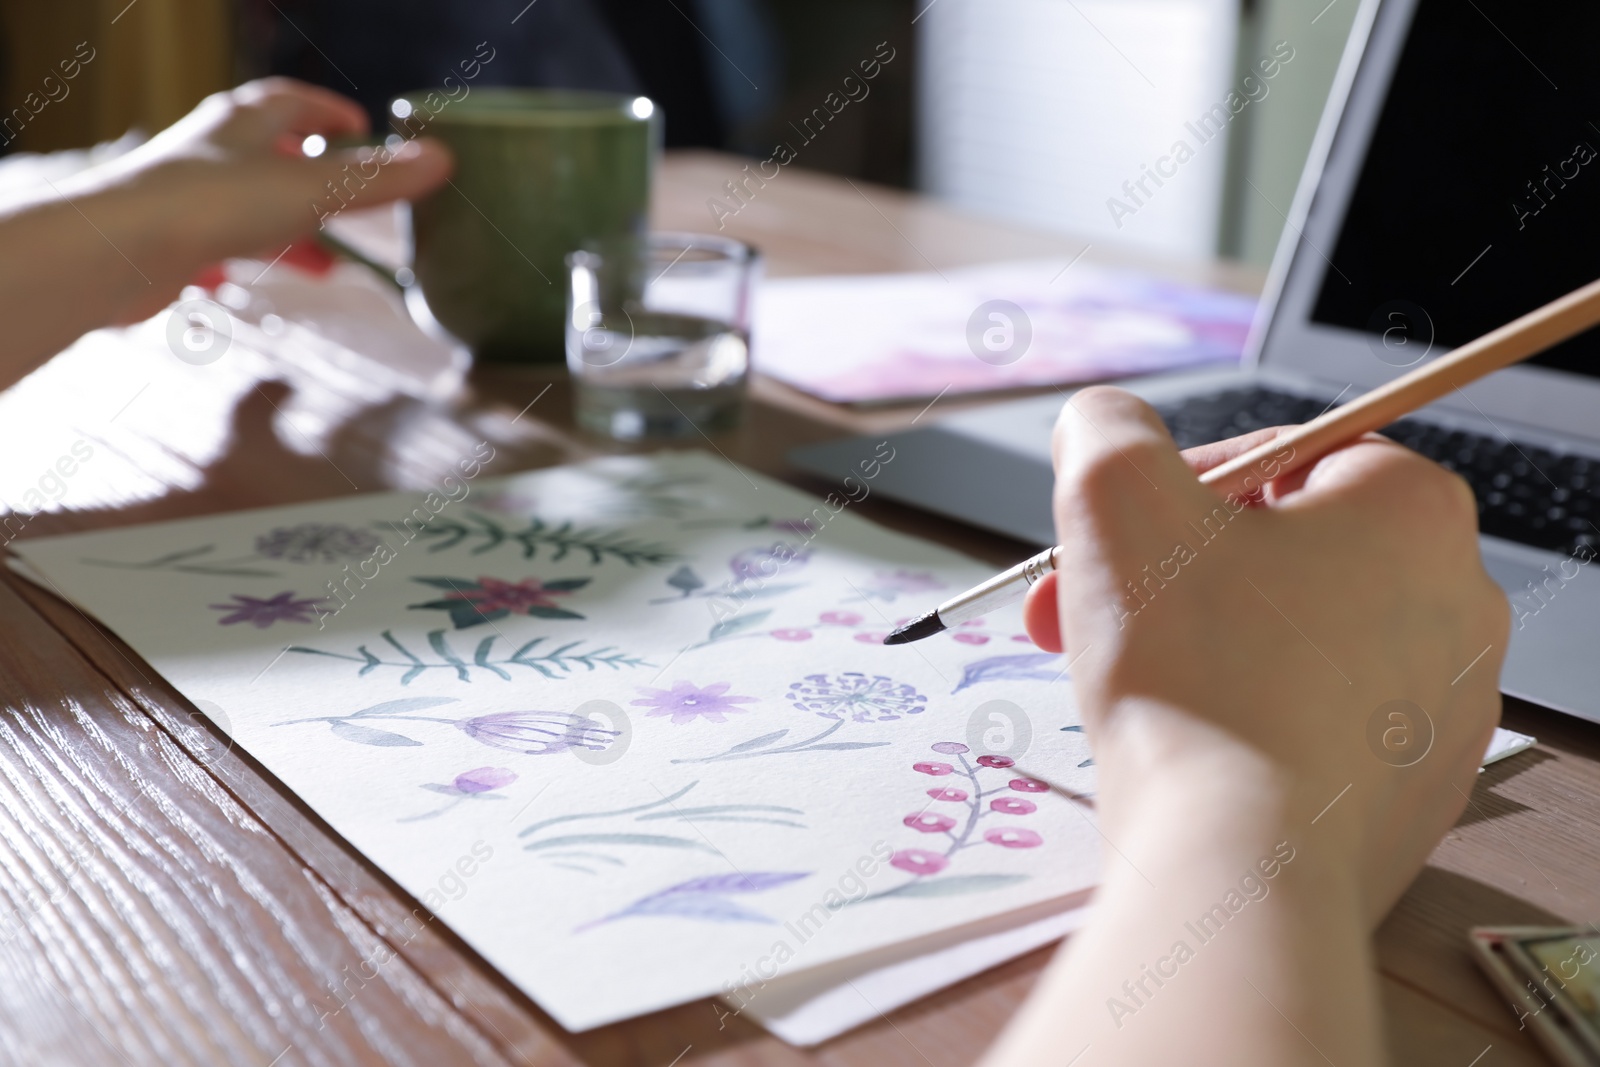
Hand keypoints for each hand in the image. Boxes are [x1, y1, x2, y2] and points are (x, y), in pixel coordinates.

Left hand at [68, 78, 452, 318]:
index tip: (362, 127)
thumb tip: (442, 158)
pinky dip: (263, 258)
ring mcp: (191, 195)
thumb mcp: (313, 189)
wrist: (123, 248)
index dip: (330, 111)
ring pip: (254, 203)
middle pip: (272, 153)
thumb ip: (378, 180)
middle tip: (353, 196)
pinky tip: (278, 283)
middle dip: (316, 175)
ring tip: (332, 259)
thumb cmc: (215, 202)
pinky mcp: (174, 240)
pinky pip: (229, 243)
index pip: (292, 101)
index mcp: (244, 123)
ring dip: (295, 226)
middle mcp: (214, 150)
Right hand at [1021, 387, 1506, 923]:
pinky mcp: (1412, 792)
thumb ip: (1105, 427)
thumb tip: (1103, 425)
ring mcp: (1444, 708)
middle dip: (1165, 572)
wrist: (1240, 862)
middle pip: (1281, 551)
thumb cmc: (1195, 672)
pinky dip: (1241, 719)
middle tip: (1085, 606)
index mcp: (1414, 510)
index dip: (1177, 487)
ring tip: (1121, 676)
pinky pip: (1310, 723)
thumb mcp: (1114, 493)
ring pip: (1290, 639)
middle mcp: (1457, 602)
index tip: (1116, 534)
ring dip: (1193, 640)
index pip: (1285, 455)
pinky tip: (1184, 744)